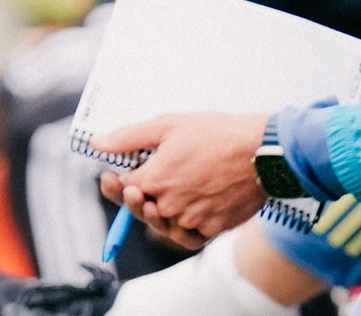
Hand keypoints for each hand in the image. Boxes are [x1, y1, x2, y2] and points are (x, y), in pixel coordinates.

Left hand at [93, 113, 266, 243]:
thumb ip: (129, 138)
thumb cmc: (217, 134)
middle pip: (142, 209)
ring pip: (165, 225)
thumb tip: (98, 144)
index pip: (124, 187)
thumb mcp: (168, 125)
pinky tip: (185, 210)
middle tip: (139, 184)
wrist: (262, 152)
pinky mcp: (214, 228)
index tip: (118, 173)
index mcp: (156, 179)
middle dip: (136, 196)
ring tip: (168, 193)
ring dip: (161, 212)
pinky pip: (190, 235)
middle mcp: (171, 204)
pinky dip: (184, 226)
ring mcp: (193, 219)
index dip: (117, 181)